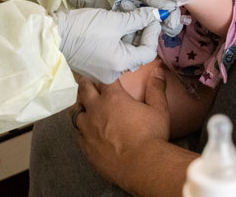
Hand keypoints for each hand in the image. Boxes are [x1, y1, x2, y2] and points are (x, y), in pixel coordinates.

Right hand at [54, 7, 160, 82]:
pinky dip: (119, 42)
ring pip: (126, 53)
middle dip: (141, 32)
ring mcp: (103, 72)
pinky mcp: (95, 68)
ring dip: (130, 36)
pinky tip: (116, 27)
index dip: (153, 33)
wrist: (53, 35)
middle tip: (142, 14)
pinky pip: (114, 55)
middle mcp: (114, 74)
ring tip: (128, 17)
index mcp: (121, 64)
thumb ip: (138, 19)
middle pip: (137, 53)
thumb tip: (155, 15)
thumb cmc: (83, 28)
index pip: (148, 51)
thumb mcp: (115, 21)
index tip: (152, 17)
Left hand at [75, 66, 170, 184]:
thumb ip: (156, 88)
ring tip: (87, 108)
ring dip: (82, 108)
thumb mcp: (158, 109)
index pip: (101, 78)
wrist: (143, 167)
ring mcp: (88, 130)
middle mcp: (96, 110)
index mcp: (113, 98)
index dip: (102, 73)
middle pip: (83, 90)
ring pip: (77, 113)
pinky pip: (78, 135)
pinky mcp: (86, 148)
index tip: (102, 72)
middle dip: (85, 84)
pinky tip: (89, 133)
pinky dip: (83, 131)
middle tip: (88, 82)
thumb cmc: (151, 137)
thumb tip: (158, 70)